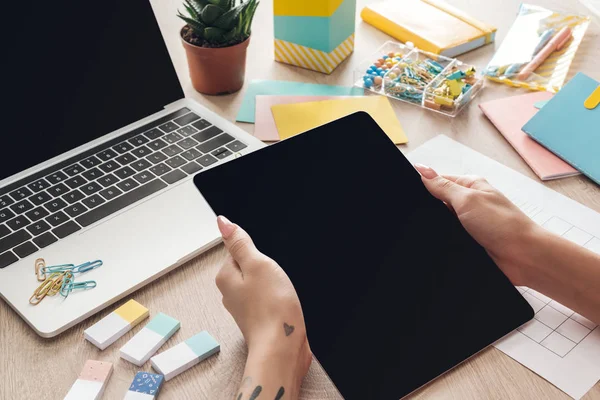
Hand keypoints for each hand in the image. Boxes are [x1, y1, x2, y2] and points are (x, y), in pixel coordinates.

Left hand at [216, 216, 311, 397]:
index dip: (258, 253)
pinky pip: (267, 300)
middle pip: (249, 267)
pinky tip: (284, 304)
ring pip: (260, 284)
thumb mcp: (258, 264)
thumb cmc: (272, 308)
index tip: (267, 263)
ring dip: (274, 285)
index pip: (237, 250)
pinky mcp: (259, 319)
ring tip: (282, 293)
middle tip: (277, 278)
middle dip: (266, 269)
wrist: (283, 348)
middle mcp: (230, 293)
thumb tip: (222, 222)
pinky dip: (277, 299)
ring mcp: (245, 308)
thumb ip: (240, 242)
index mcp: (226, 277)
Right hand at [414, 164, 538, 285]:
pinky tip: (448, 242)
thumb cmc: (504, 225)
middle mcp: (471, 203)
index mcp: (471, 186)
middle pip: (439, 202)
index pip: (438, 180)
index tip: (411, 192)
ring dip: (441, 227)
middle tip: (431, 215)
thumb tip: (422, 170)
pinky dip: (447, 240)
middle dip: (432, 210)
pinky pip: (450, 238)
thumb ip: (442, 186)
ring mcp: (471, 223)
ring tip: (445, 230)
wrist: (524, 257)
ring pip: (443, 222)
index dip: (424, 186)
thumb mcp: (467, 199)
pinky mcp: (471, 241)